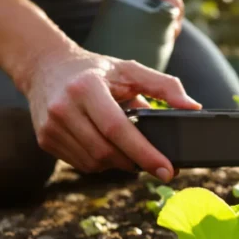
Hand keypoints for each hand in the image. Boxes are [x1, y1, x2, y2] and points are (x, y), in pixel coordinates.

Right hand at [25, 47, 200, 181]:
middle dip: (135, 162)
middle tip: (155, 163)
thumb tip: (193, 108)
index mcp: (87, 87)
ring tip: (127, 147)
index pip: (118, 129)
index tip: (168, 171)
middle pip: (106, 152)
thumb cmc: (98, 70)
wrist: (47, 67)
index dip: (145, 153)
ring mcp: (51, 126)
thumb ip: (166, 86)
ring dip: (118, 163)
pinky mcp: (45, 140)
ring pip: (94, 163)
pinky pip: (82, 164)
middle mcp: (64, 108)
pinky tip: (106, 146)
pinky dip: (101, 162)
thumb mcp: (131, 70)